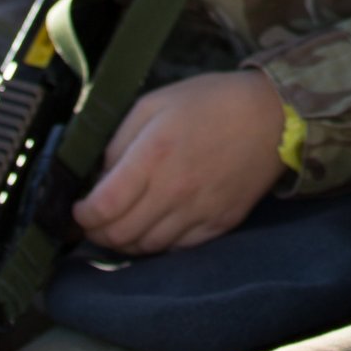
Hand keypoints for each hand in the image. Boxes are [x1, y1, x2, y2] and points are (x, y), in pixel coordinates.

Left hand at [72, 70, 286, 253]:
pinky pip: (178, 248)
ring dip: (126, 240)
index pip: (104, 207)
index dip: (82, 215)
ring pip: (147, 247)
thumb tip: (101, 175)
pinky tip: (155, 225)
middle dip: (98, 232)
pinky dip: (159, 243)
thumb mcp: (154, 104)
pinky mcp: (219, 223)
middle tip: (95, 220)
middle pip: (120, 234)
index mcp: (154, 156)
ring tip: (123, 223)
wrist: (272, 116)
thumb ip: (120, 140)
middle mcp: (175, 190)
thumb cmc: (212, 103)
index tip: (79, 209)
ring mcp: (199, 211)